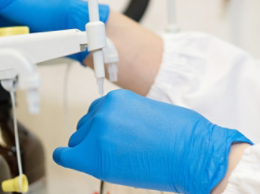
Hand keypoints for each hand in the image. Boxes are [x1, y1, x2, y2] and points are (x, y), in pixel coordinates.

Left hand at [54, 90, 251, 193]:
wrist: (193, 153)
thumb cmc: (183, 137)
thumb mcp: (151, 114)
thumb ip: (128, 117)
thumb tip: (121, 130)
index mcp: (118, 99)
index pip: (97, 111)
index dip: (105, 126)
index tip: (110, 134)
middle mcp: (104, 112)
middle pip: (86, 126)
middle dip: (96, 138)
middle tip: (116, 149)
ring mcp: (98, 133)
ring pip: (78, 142)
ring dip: (89, 150)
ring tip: (112, 158)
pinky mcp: (94, 155)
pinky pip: (66, 156)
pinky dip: (67, 158)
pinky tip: (72, 159)